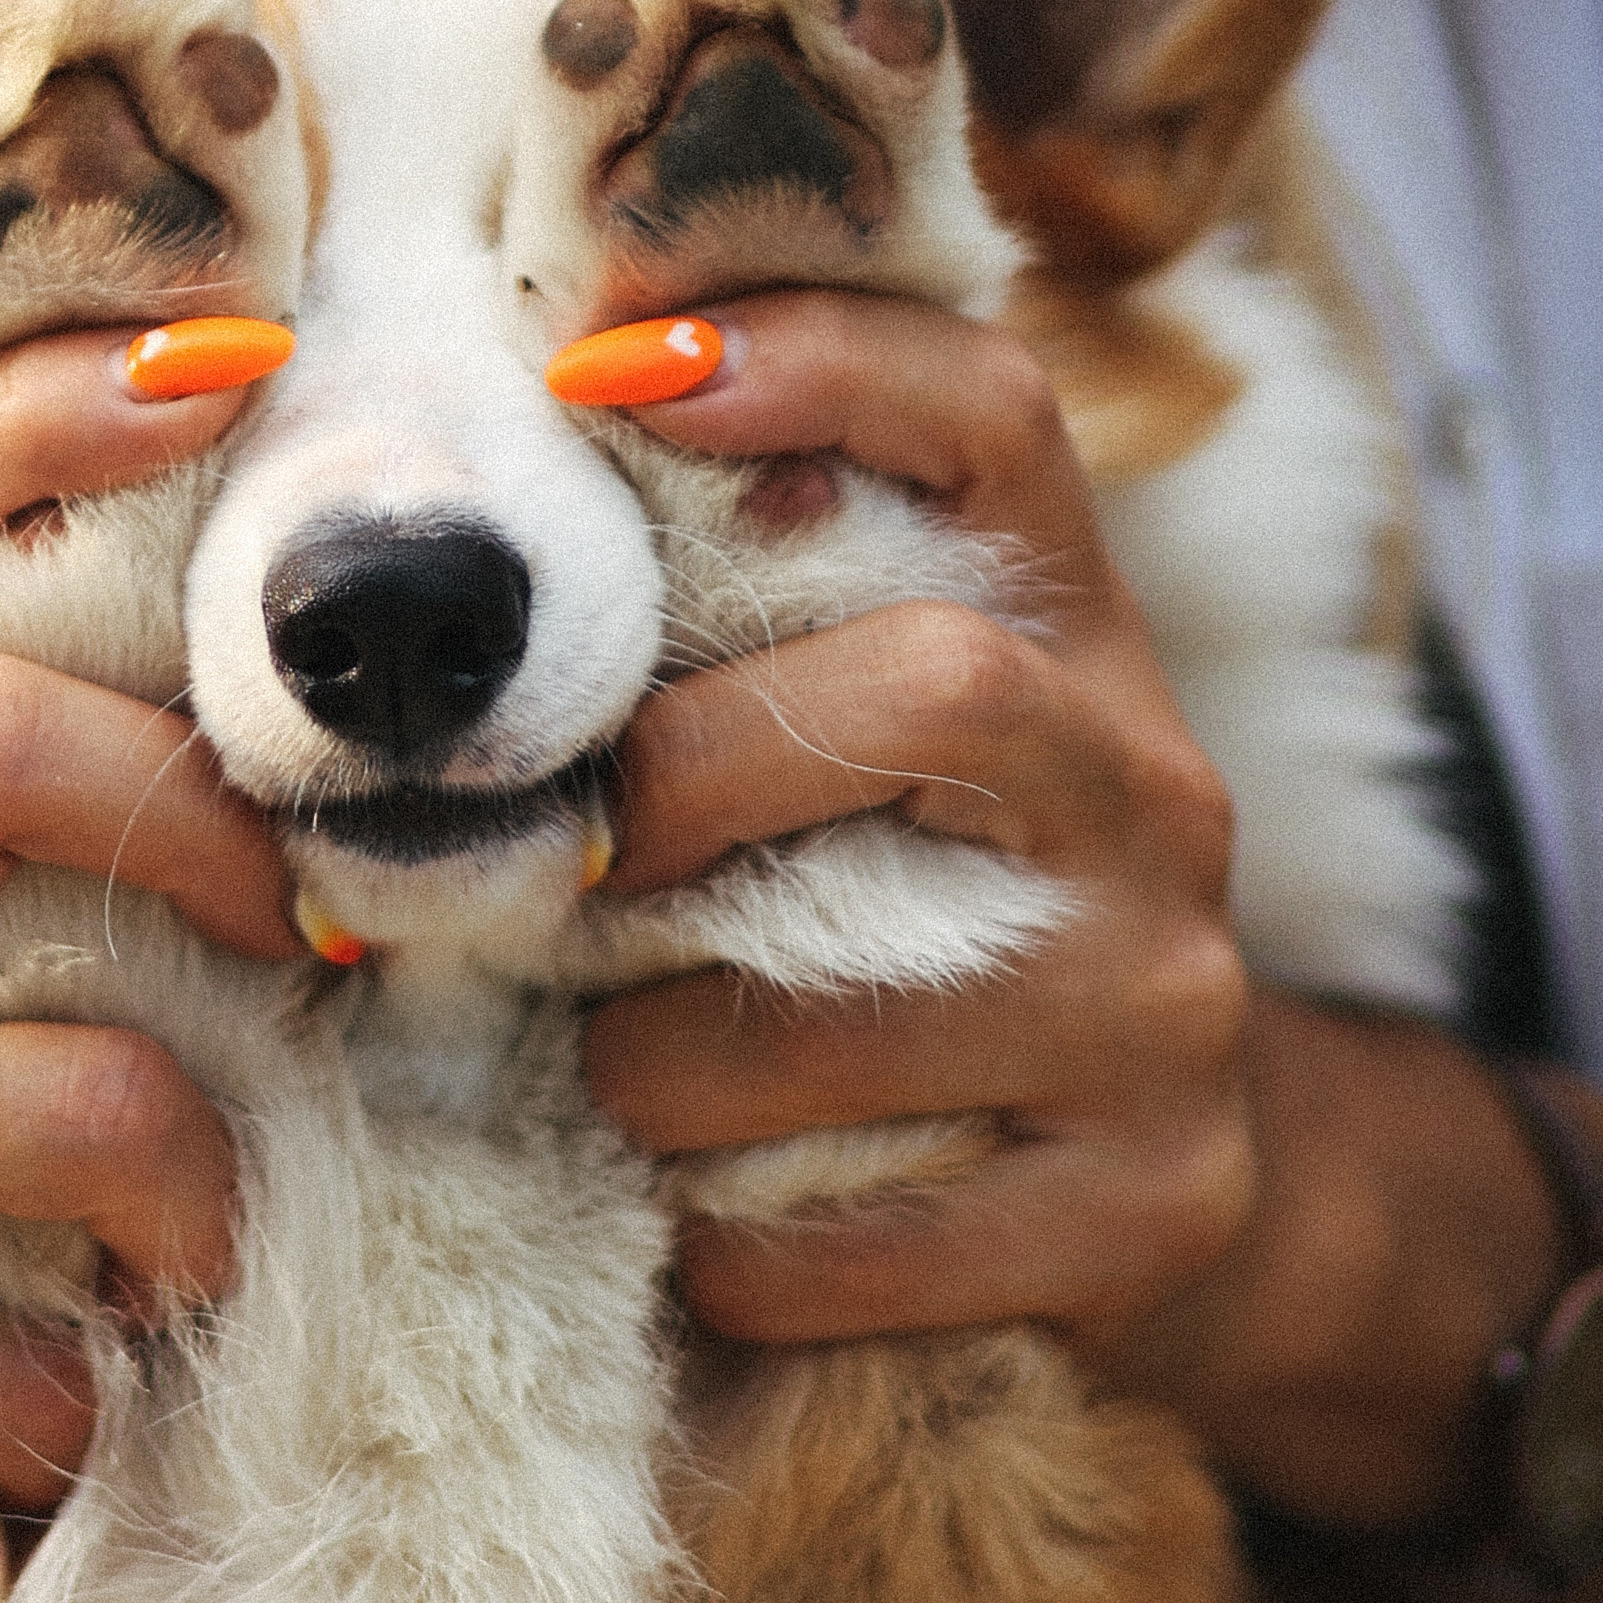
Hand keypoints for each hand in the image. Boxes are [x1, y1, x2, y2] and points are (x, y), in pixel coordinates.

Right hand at [0, 326, 298, 1602]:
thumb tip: (201, 470)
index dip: (61, 412)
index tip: (242, 363)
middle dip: (212, 833)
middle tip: (315, 940)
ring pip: (75, 1096)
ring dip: (206, 1187)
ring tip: (212, 1232)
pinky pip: (31, 1362)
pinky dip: (98, 1389)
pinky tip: (75, 1380)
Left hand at [582, 286, 1252, 1346]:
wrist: (1148, 1203)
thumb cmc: (898, 945)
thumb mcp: (847, 768)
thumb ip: (720, 651)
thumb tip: (433, 577)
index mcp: (1071, 638)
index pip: (992, 418)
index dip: (818, 361)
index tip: (606, 369)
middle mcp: (1153, 792)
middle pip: (934, 689)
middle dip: (686, 779)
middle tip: (560, 864)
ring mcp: (1169, 1005)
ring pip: (857, 997)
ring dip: (664, 1057)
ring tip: (617, 1083)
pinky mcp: (1154, 1205)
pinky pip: (864, 1230)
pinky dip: (732, 1240)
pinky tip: (701, 1227)